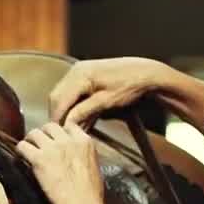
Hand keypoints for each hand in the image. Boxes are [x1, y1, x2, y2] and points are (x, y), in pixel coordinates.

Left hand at [15, 123, 106, 203]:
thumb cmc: (89, 194)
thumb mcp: (93, 167)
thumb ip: (83, 155)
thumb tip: (75, 157)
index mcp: (84, 142)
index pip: (68, 126)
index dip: (59, 133)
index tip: (55, 139)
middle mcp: (68, 140)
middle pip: (50, 126)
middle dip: (43, 134)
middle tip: (39, 144)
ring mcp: (53, 148)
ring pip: (34, 132)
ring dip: (30, 140)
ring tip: (28, 149)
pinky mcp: (39, 159)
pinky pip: (23, 146)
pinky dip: (19, 151)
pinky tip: (20, 157)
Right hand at [48, 57, 167, 127]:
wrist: (146, 73)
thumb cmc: (129, 86)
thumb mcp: (106, 102)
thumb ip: (84, 112)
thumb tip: (67, 124)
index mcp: (80, 75)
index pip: (59, 100)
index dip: (57, 118)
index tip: (58, 134)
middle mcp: (76, 70)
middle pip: (57, 96)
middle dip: (58, 114)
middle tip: (62, 132)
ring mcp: (80, 70)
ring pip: (63, 93)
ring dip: (65, 109)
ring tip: (70, 126)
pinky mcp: (86, 73)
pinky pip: (71, 90)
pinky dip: (72, 103)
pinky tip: (78, 115)